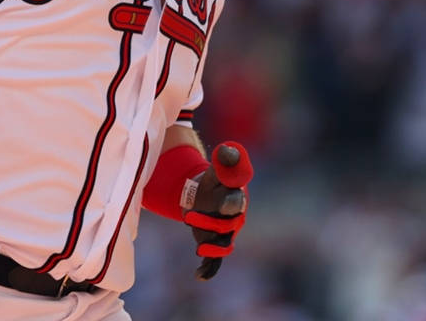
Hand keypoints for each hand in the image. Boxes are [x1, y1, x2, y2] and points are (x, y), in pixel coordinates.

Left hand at [183, 141, 252, 279]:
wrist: (205, 192)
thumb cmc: (214, 178)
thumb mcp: (217, 166)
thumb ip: (224, 159)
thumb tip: (227, 149)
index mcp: (236, 196)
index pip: (236, 201)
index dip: (231, 202)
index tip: (225, 203)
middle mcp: (235, 217)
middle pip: (227, 225)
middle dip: (209, 223)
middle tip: (189, 216)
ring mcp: (225, 232)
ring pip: (221, 243)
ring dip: (210, 246)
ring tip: (200, 249)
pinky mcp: (214, 243)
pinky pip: (215, 260)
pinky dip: (209, 269)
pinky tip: (199, 276)